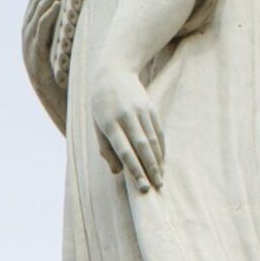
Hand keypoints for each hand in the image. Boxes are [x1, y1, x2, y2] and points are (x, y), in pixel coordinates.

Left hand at [93, 71, 165, 190]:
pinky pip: (158, 132)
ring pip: (153, 141)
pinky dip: (161, 148)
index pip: (125, 152)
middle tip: (158, 187)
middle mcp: (127, 118)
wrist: (113, 73)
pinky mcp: (151, 108)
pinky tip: (162, 162)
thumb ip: (106, 149)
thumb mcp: (97, 126)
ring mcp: (141, 112)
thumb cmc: (101, 105)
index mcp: (110, 124)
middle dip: (151, 169)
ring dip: (158, 161)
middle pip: (142, 148)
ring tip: (161, 178)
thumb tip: (117, 172)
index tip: (143, 187)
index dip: (135, 170)